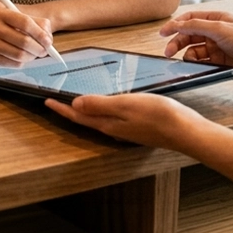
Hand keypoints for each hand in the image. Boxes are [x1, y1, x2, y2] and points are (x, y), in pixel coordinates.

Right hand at [0, 0, 52, 66]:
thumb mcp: (14, 17)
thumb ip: (34, 22)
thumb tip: (48, 37)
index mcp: (1, 14)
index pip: (25, 23)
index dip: (40, 33)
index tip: (47, 40)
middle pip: (25, 41)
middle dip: (39, 48)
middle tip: (44, 50)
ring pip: (21, 55)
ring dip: (32, 56)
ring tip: (34, 54)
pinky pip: (14, 64)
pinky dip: (23, 62)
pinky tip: (22, 57)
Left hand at [45, 92, 199, 148]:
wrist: (186, 131)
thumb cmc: (159, 115)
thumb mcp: (125, 105)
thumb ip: (100, 105)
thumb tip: (75, 104)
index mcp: (108, 124)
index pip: (77, 117)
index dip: (60, 108)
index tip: (46, 100)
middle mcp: (113, 130)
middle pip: (84, 120)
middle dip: (68, 111)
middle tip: (54, 102)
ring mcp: (125, 130)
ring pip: (96, 121)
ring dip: (83, 112)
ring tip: (73, 103)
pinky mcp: (135, 128)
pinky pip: (110, 120)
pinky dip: (100, 111)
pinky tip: (103, 106)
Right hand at [161, 11, 232, 80]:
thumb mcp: (220, 29)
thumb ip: (196, 26)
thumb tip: (176, 24)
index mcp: (216, 19)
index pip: (190, 18)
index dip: (176, 25)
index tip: (164, 33)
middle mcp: (215, 33)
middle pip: (189, 35)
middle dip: (177, 42)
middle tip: (168, 52)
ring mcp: (217, 48)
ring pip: (193, 50)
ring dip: (187, 55)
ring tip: (186, 61)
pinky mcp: (219, 63)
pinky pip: (202, 62)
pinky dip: (196, 64)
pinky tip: (197, 66)